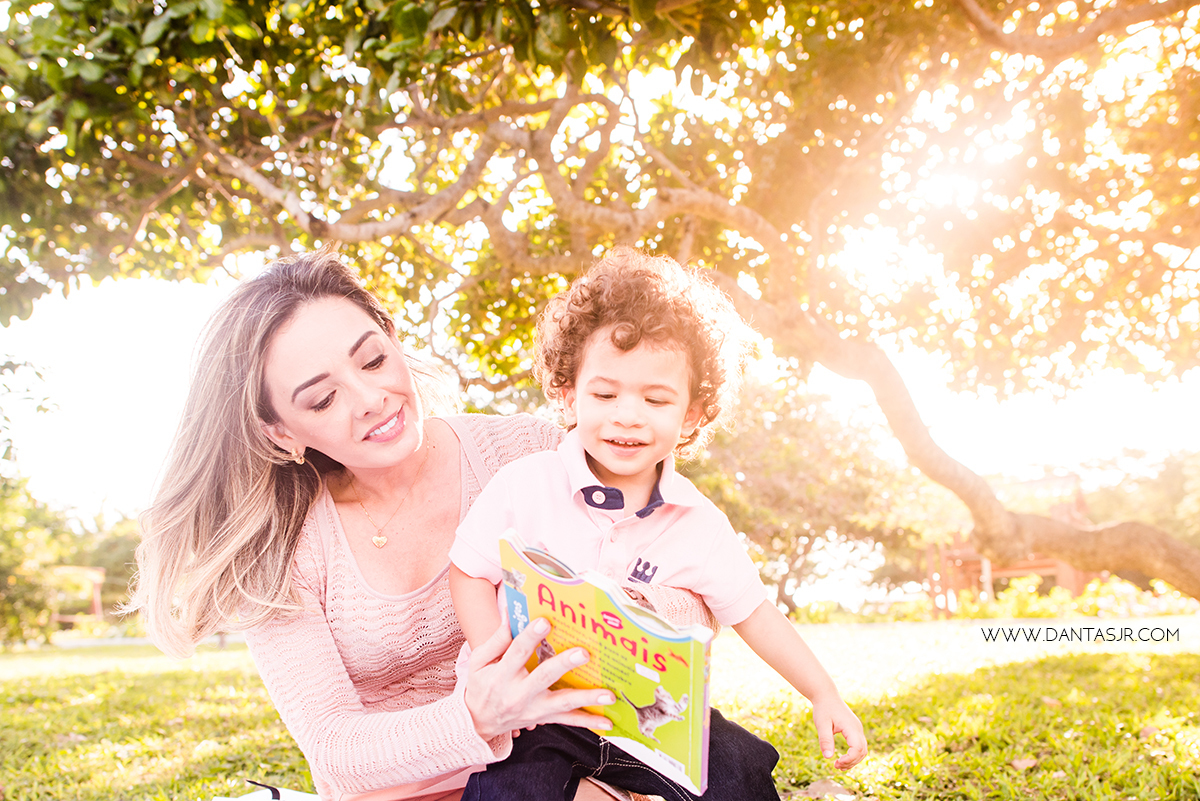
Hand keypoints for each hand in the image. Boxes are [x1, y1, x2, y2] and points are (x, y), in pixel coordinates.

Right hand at [464, 617, 615, 739]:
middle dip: (564, 665)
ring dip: (587, 698)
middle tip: (583, 653)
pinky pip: (568, 720)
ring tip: (608, 693)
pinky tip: (608, 720)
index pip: (517, 652)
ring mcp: (534, 709)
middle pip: (544, 677)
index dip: (531, 636)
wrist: (478, 722)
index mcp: (501, 675)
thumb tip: (510, 611)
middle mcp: (519, 694)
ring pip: (563, 703)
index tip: (545, 621)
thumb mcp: (479, 662)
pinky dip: (589, 721)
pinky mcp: (544, 718)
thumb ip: (497, 638)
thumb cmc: (480, 686)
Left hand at [811, 694, 866, 769]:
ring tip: (839, 766)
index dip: (849, 759)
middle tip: (836, 766)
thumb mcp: (821, 724)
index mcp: (851, 727)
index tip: (836, 763)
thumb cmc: (823, 708)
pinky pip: (858, 746)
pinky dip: (853, 755)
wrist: (826, 696)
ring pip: (862, 750)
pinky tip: (842, 759)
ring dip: (853, 760)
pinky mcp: (854, 730)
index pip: (857, 748)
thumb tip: (828, 757)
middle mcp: (858, 729)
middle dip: (851, 762)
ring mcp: (857, 729)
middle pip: (862, 751)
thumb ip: (825, 740)